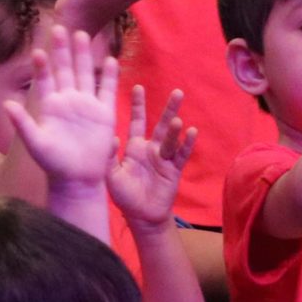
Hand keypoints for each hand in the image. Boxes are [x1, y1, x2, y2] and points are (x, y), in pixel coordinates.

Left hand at [5, 26, 119, 187]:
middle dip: (62, 50)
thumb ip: (22, 123)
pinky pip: (107, 90)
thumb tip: (6, 105)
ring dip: (83, 55)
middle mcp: (67, 100)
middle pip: (65, 69)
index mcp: (49, 106)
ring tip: (81, 34)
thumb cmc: (53, 163)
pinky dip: (109, 76)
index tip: (38, 51)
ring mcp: (86, 105)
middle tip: (58, 28)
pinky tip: (110, 60)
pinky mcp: (104, 113)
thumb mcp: (35, 143)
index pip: (45, 80)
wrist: (77, 178)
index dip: (42, 66)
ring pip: (85, 74)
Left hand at [107, 87, 194, 229]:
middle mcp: (151, 149)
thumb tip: (111, 138)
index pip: (137, 121)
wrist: (141, 215)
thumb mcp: (110, 175)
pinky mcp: (174, 170)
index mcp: (134, 147)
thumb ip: (109, 157)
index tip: (138, 87)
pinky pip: (181, 154)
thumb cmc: (123, 195)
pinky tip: (192, 132)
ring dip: (174, 130)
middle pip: (161, 124)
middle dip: (169, 109)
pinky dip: (187, 144)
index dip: (138, 105)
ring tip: (178, 119)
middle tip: (177, 92)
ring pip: (171, 139)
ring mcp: (164, 158)